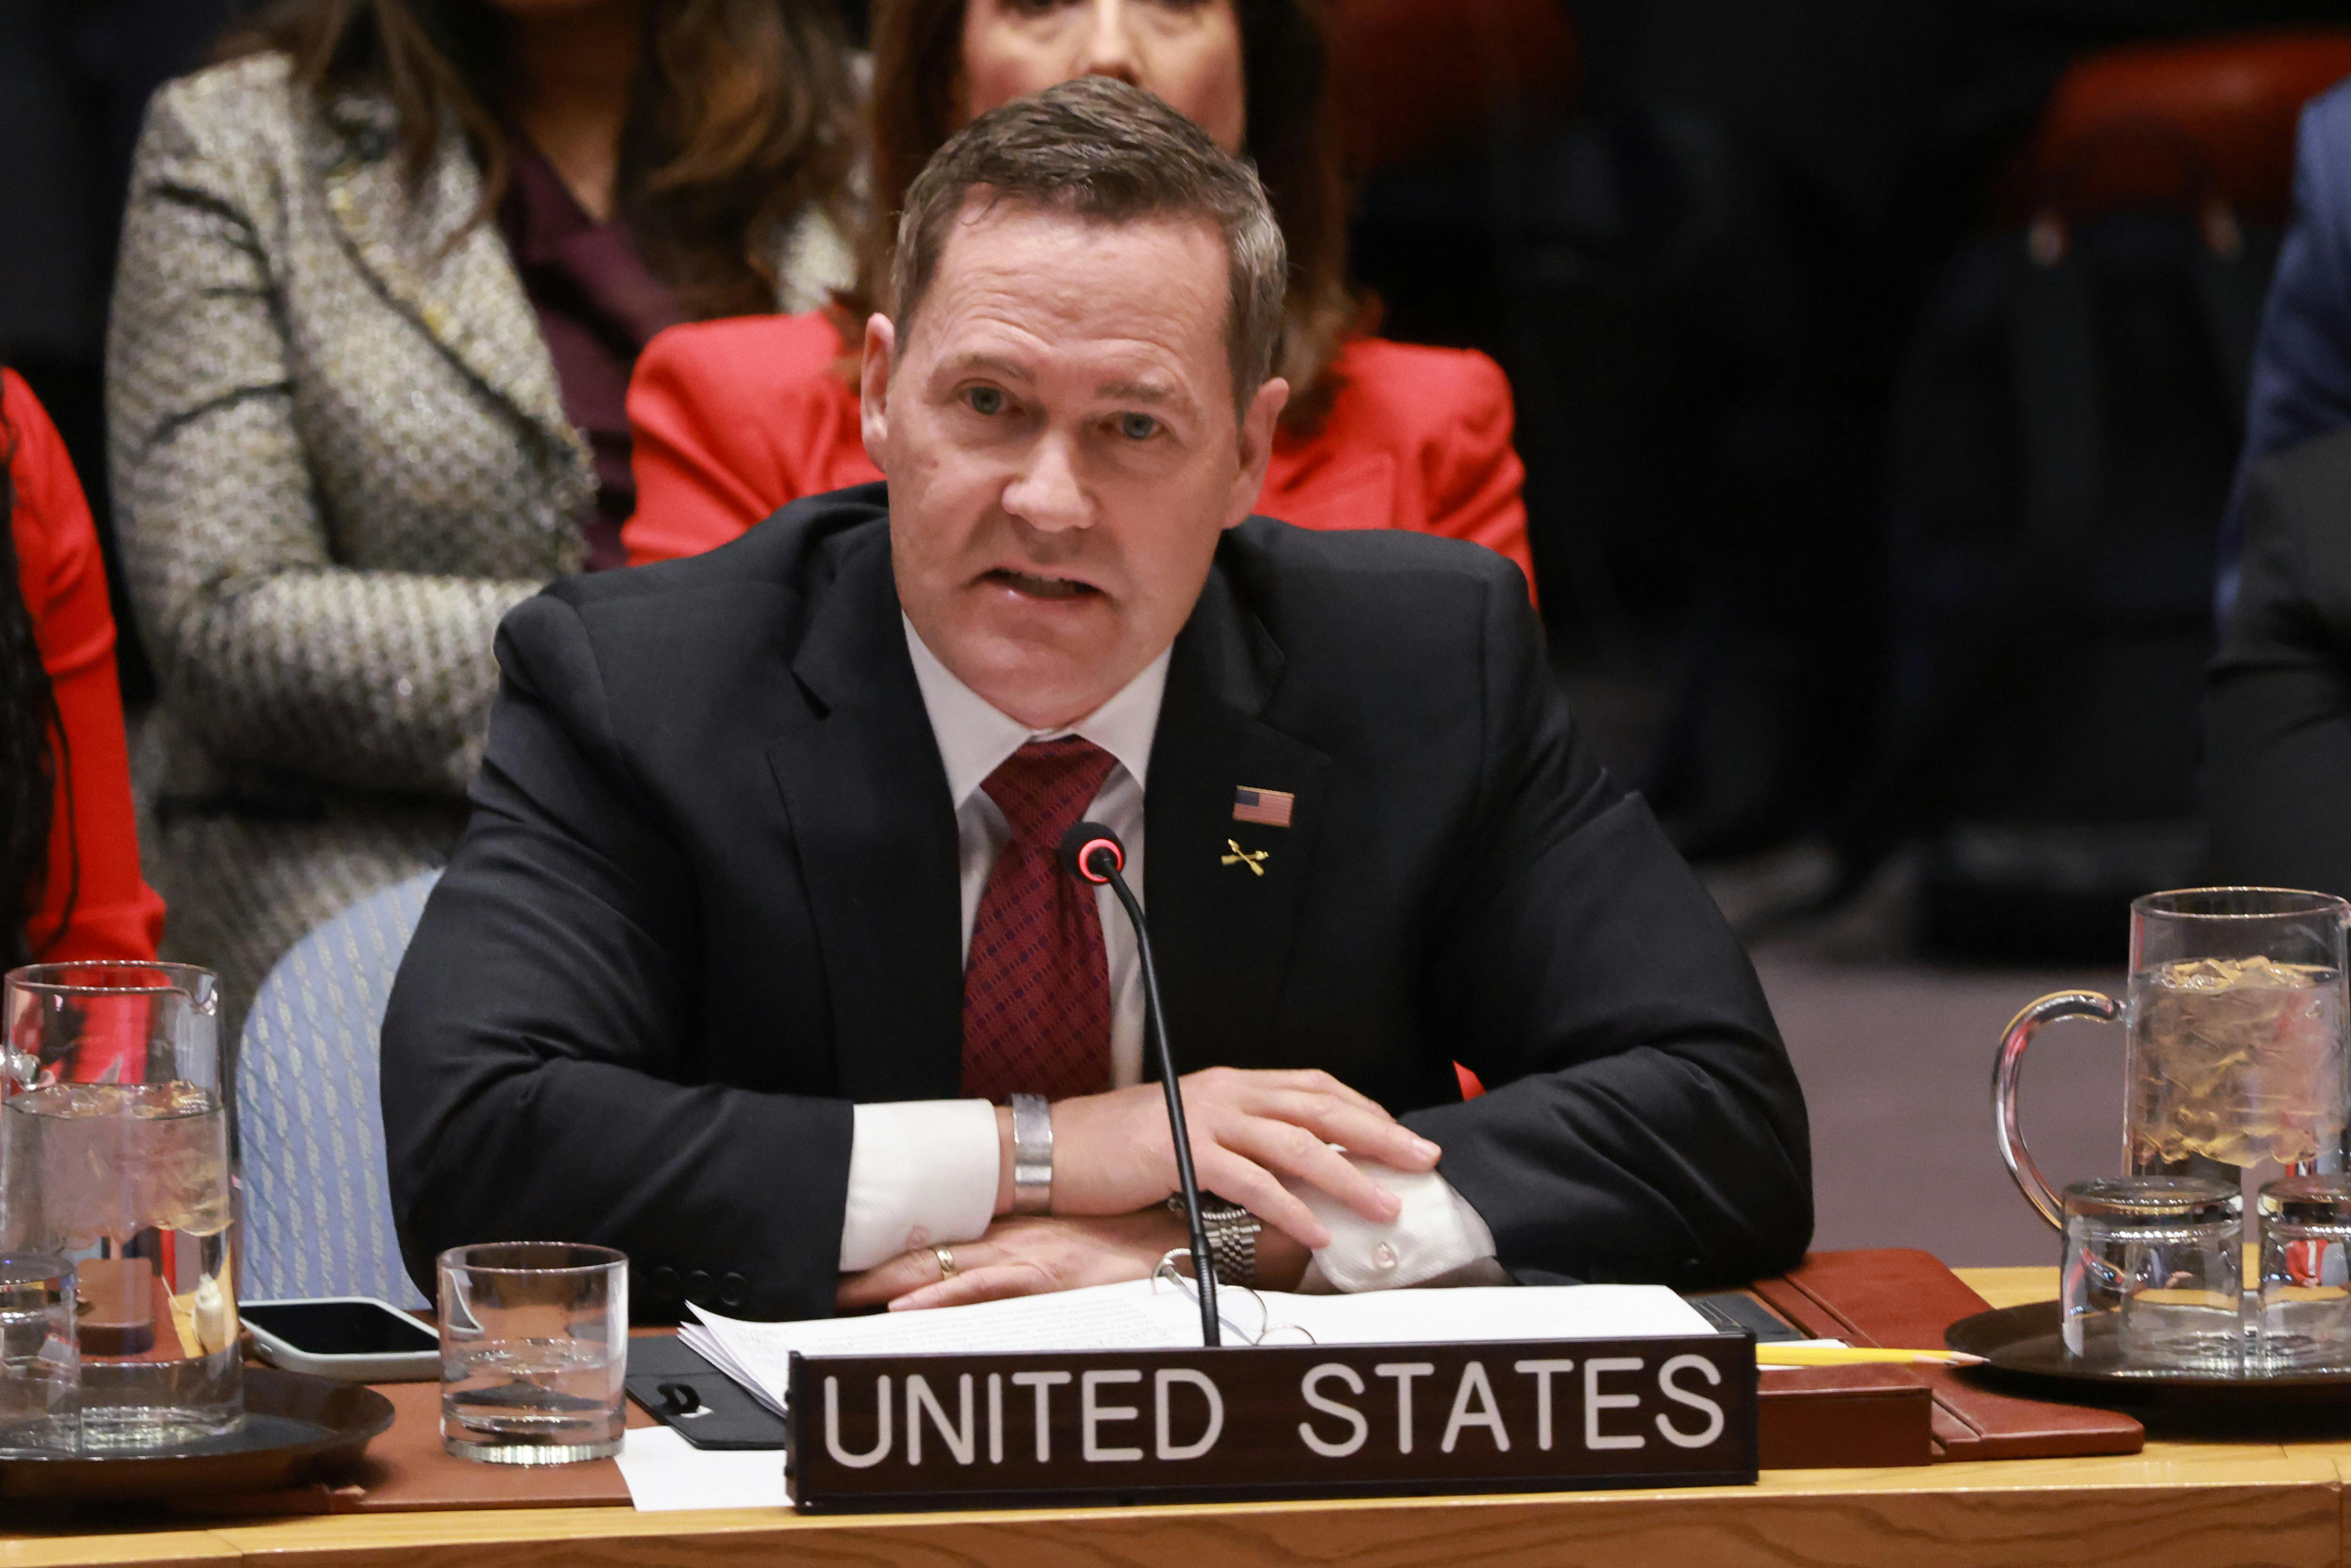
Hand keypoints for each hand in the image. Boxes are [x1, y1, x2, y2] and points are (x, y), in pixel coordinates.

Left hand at [836, 1210, 1188, 1312]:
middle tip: (824, 1278)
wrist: (1175, 1239)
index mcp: (1013, 1231)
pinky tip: (907, 1306)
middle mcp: (1011, 1237)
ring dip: (891, 1281)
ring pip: (943, 1266)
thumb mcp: (1066, 1249)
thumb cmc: (1128, 1244)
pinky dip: (943, 1296)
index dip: (891, 1251)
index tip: (848, 1262)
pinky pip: (984, 1287)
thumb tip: (980, 1277)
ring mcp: (1026, 1255)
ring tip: (844, 1292)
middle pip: (928, 1250)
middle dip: (872, 1266)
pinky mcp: (1045, 1275)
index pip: (940, 1239)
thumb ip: (1024, 1261)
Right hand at [1019, 1068, 1441, 1250]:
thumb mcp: (1189, 1132)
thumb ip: (1238, 1141)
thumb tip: (1291, 1170)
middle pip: (1319, 1107)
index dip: (1361, 1108)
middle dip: (1377, 1134)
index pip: (1312, 1086)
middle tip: (1421, 1159)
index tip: (1398, 1134)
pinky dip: (1290, 1207)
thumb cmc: (1119, 1148)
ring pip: (1295, 1144)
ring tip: (1383, 1205)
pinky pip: (1251, 1183)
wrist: (1055, 1148)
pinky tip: (1317, 1229)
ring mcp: (1205, 1120)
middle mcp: (1225, 1092)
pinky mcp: (1184, 1154)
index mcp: (1229, 1084)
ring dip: (1347, 1176)